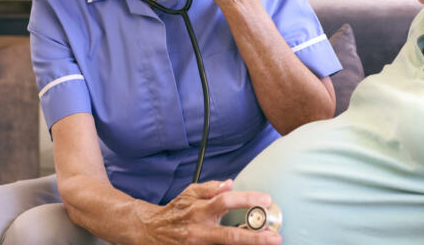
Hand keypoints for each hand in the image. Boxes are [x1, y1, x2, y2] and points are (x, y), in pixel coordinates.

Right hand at [137, 179, 281, 244]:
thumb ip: (210, 188)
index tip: (266, 200)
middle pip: (229, 236)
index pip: (225, 202)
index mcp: (199, 210)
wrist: (149, 232)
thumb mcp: (189, 193)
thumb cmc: (175, 211)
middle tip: (274, 237)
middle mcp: (199, 231)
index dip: (246, 200)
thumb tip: (230, 183)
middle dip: (254, 238)